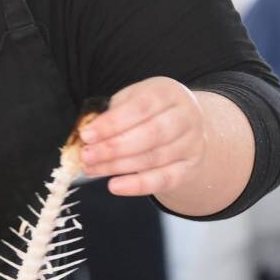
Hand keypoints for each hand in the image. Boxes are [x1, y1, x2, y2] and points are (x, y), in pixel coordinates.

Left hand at [78, 76, 206, 197]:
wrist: (184, 126)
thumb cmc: (148, 111)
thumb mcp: (130, 101)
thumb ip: (110, 115)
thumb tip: (87, 136)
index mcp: (167, 92)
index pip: (140, 107)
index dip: (112, 123)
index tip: (86, 135)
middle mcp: (186, 116)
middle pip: (151, 134)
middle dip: (113, 147)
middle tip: (86, 155)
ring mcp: (192, 143)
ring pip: (154, 158)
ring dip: (118, 166)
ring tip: (92, 168)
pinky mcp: (190, 167)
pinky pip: (165, 179)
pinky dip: (137, 185)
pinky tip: (114, 186)